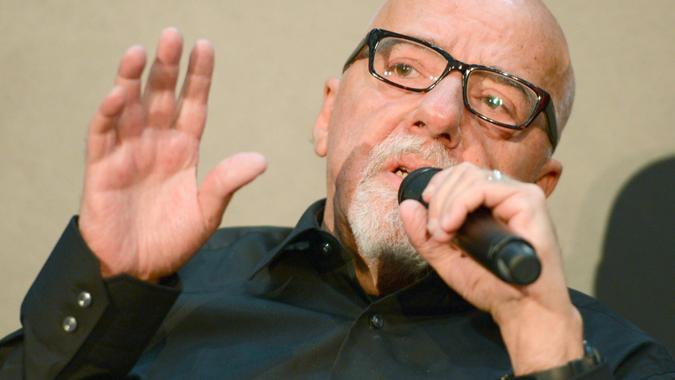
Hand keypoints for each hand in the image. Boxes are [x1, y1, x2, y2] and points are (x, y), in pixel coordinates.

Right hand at [79, 28, 266, 281]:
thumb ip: (227, 182)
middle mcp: (156, 143)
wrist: (140, 269)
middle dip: (167, 67)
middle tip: (172, 35)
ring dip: (132, 79)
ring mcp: (128, 153)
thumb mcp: (207, 211)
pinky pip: (103, 134)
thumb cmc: (174, 239)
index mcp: (184, 150)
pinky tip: (118, 94)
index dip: (198, 77)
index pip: (193, 104)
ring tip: (140, 51)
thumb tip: (261, 159)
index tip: (205, 46)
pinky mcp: (101, 168)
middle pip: (162, 97)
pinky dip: (108, 114)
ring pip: (129, 107)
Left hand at [399, 162, 581, 374]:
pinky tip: (452, 225)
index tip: (429, 218)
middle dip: (439, 198)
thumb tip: (407, 205)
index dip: (438, 187)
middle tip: (436, 232)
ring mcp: (519, 195)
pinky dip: (461, 203)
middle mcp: (506, 194)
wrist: (523, 309)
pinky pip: (486, 188)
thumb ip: (424, 235)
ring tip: (445, 233)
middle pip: (463, 171)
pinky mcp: (529, 201)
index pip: (460, 174)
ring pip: (471, 176)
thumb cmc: (493, 286)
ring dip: (446, 203)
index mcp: (491, 203)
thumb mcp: (447, 259)